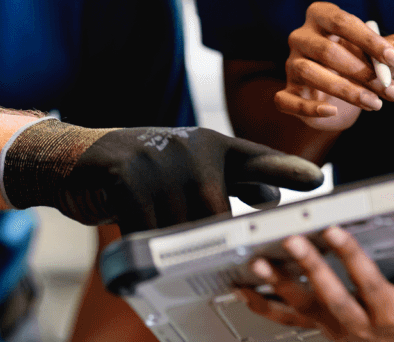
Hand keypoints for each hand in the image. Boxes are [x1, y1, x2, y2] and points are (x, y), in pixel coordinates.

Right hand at [0, 120, 323, 232]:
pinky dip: (143, 241)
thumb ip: (227, 179)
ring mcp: (159, 157)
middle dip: (205, 237)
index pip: (257, 159)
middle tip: (195, 249)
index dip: (286, 170)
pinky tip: (133, 231)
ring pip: (182, 225)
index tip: (317, 181)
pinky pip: (149, 227)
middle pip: (216, 213)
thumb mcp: (186, 168)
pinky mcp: (128, 172)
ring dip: (169, 238)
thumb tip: (269, 196)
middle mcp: (191, 145)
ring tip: (151, 224)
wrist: (75, 158)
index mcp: (211, 144)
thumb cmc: (138, 170)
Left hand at [235, 224, 393, 341]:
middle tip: (292, 240)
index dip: (349, 257)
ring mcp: (341, 331)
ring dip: (278, 288)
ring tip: (258, 264)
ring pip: (305, 312)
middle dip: (309, 269)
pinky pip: (290, 322)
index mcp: (393, 312)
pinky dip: (265, 307)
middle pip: (331, 297)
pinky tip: (243, 290)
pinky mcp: (327, 331)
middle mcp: (362, 326)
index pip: (368, 282)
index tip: (334, 230)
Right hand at [277, 3, 393, 128]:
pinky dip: (310, 107)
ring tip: (375, 104)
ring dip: (346, 90)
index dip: (370, 41)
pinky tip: (332, 111)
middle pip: (327, 51)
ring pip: (310, 73)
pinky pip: (289, 100)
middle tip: (390, 89)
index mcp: (321, 16)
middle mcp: (301, 37)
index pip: (342, 22)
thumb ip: (390, 48)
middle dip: (362, 72)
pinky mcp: (286, 91)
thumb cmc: (355, 62)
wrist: (333, 93)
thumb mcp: (375, 52)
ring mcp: (291, 64)